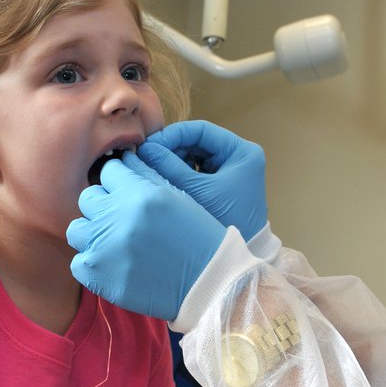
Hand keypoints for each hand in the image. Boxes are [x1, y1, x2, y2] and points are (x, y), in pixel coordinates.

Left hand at [67, 152, 225, 320]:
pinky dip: (94, 265)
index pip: (109, 172)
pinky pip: (78, 263)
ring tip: (116, 245)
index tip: (129, 195)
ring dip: (93, 234)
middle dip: (103, 206)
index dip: (120, 182)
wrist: (207, 282)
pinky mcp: (99, 276)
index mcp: (139, 194)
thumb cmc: (196, 237)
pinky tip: (116, 266)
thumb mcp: (177, 197)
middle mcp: (117, 218)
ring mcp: (104, 248)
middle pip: (88, 198)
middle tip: (123, 221)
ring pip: (77, 230)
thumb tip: (124, 158)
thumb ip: (146, 174)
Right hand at [139, 121, 267, 240]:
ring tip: (152, 171)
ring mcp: (230, 170)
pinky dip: (179, 173)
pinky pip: (196, 170)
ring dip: (172, 161)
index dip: (172, 135)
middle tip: (145, 159)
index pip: (201, 130)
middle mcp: (238, 157)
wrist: (237, 257)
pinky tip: (164, 182)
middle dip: (170, 149)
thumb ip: (169, 166)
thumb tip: (143, 149)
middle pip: (197, 141)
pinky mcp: (221, 184)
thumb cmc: (223, 223)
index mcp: (242, 152)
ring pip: (194, 155)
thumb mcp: (194, 191)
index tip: (148, 146)